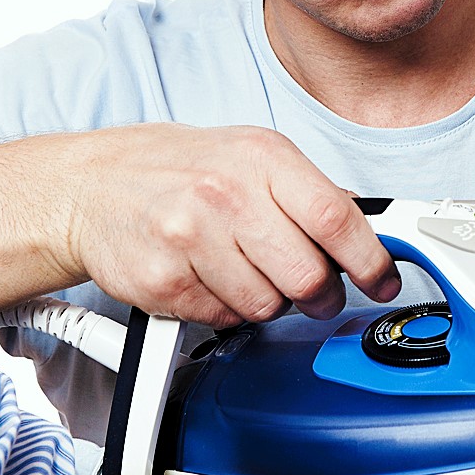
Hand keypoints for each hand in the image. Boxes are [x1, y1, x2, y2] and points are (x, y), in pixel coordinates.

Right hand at [56, 123, 400, 327]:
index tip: (383, 279)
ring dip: (268, 300)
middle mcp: (226, 192)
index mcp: (262, 157)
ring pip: (268, 306)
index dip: (371, 260)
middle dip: (321, 294)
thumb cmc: (177, 170)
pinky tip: (209, 279)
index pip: (337, 218)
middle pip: (308, 275)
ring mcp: (190, 237)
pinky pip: (223, 319)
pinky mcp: (162, 280)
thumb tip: (369, 230)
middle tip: (313, 290)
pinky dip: (225, 309)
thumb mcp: (250, 155)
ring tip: (243, 270)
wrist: (90, 185)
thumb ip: (308, 191)